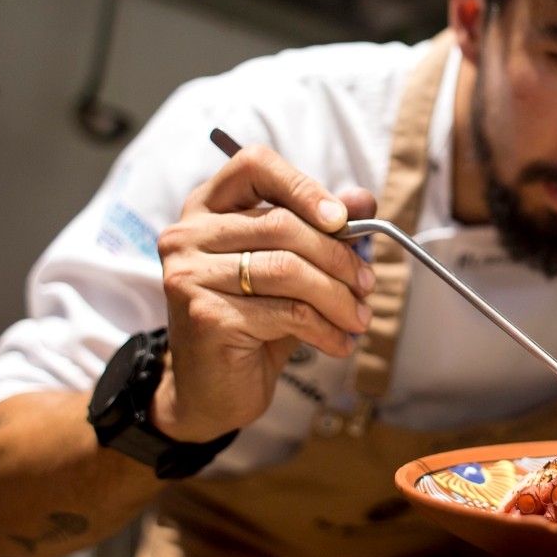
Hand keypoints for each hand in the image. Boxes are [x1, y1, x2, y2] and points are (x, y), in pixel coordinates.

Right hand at [153, 143, 377, 441]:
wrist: (210, 392)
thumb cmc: (253, 323)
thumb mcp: (291, 269)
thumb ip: (323, 231)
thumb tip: (363, 200)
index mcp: (207, 208)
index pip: (253, 165)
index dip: (304, 186)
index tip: (342, 219)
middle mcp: (188, 234)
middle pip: (282, 223)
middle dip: (338, 256)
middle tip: (367, 284)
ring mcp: (190, 274)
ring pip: (288, 269)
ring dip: (338, 297)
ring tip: (359, 318)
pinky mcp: (205, 315)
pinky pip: (287, 311)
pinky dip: (325, 328)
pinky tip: (339, 342)